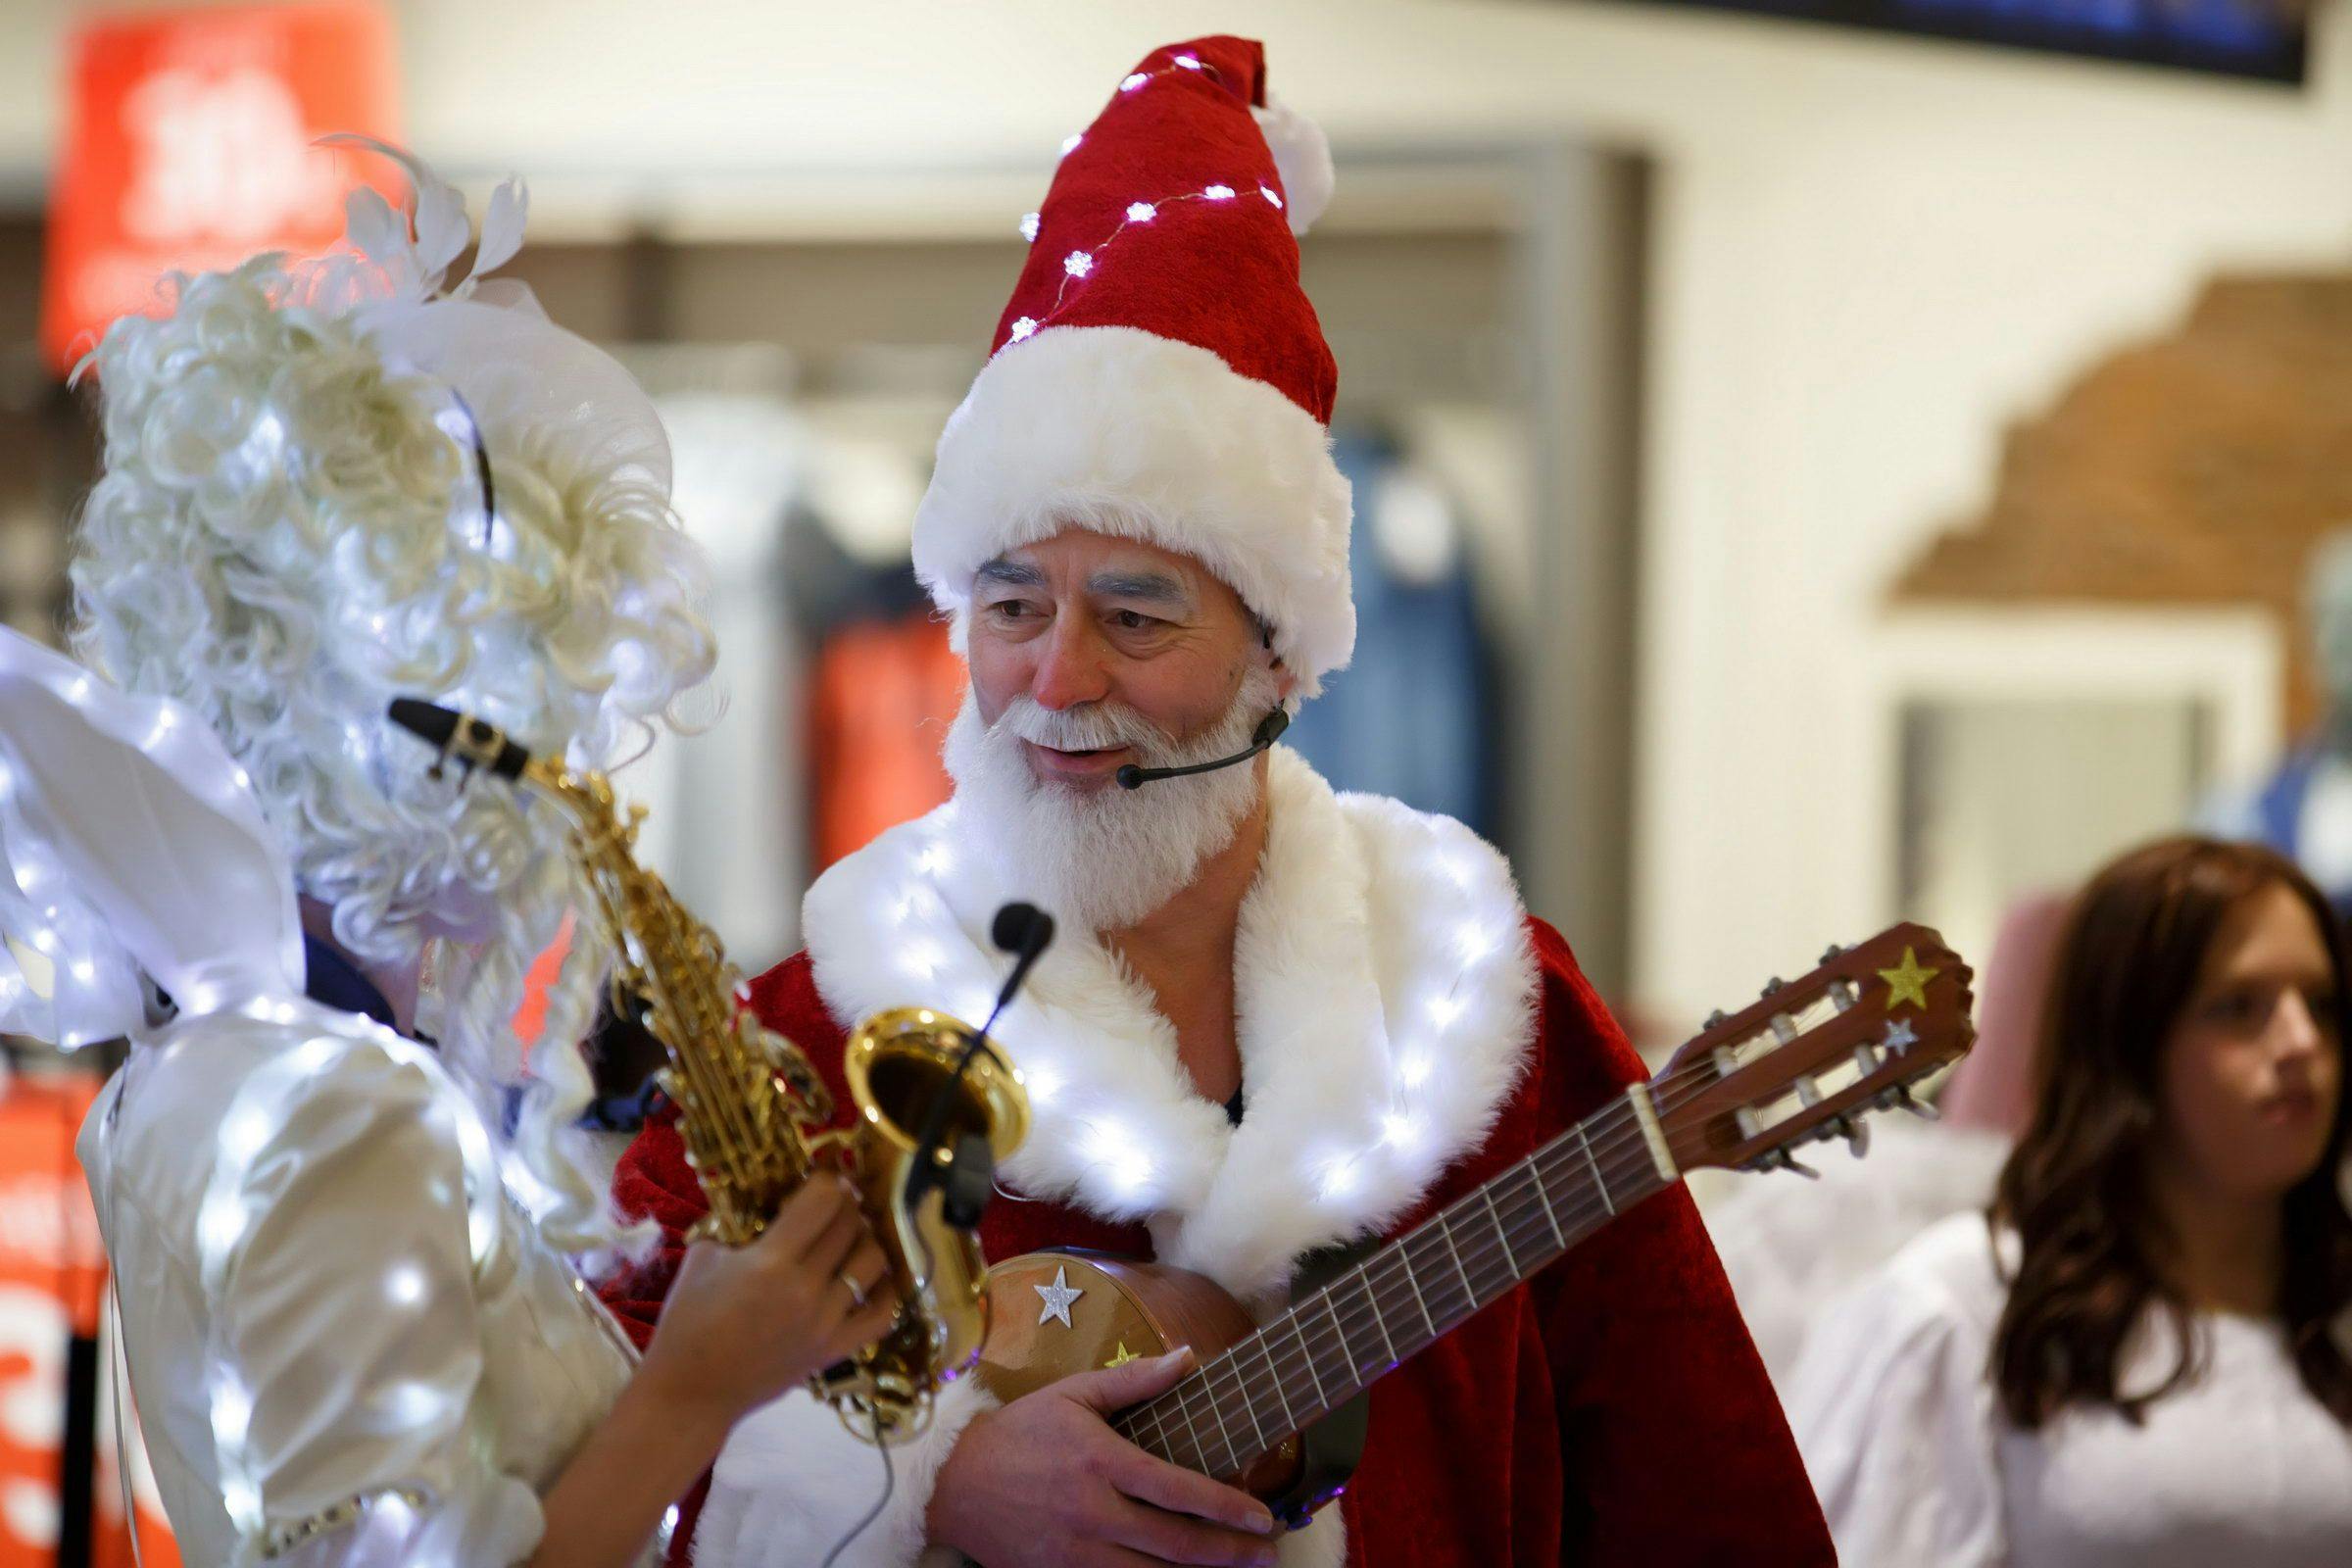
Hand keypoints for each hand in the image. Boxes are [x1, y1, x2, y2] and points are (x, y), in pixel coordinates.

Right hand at [635, 1176, 900, 1433]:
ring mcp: (826, 1323)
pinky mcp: (834, 1350)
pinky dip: (884, 1292)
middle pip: (851, 1225)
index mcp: (771, 1262)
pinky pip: (881, 1316)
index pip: (824, 1200)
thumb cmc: (687, 1324)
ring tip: (851, 1238)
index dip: (827, 1181)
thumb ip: (737, 1227)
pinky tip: (871, 1278)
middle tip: (836, 1204)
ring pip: (873, 1263)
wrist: (692, 1393)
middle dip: (846, 1205)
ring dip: (866, 1240)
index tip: (820, 1180)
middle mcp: (807, 1289)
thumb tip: (769, 1207)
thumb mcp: (702, 1259)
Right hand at [928, 1347, 1278, 1566]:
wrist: (955, 1483)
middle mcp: (1092, 1512)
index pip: (1177, 1489)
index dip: (1225, 1506)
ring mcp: (1076, 1553)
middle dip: (1230, 1552)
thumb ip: (1134, 1380)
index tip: (1263, 1514)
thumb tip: (1189, 1356)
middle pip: (1175, 1543)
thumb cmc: (1019, 1432)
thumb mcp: (1073, 1394)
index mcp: (1100, 1461)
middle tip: (1268, 1553)